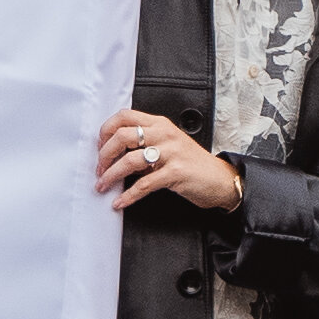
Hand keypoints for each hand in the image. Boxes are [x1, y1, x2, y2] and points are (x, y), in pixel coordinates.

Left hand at [93, 106, 240, 214]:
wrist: (220, 179)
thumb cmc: (191, 164)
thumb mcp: (168, 146)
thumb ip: (145, 144)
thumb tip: (113, 154)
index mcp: (160, 124)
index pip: (124, 116)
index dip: (106, 131)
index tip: (99, 147)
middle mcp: (164, 134)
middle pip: (122, 136)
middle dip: (104, 155)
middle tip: (99, 169)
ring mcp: (171, 152)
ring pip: (130, 160)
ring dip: (111, 175)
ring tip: (103, 185)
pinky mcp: (176, 172)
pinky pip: (144, 184)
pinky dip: (128, 195)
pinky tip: (119, 202)